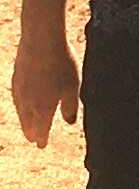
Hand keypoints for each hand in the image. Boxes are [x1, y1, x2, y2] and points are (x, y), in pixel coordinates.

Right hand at [12, 30, 77, 147]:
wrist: (41, 43)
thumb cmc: (62, 65)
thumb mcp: (73, 87)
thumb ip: (70, 107)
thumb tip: (70, 122)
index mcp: (43, 108)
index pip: (41, 130)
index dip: (42, 138)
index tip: (42, 145)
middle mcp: (28, 103)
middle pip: (28, 123)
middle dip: (32, 132)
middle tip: (34, 139)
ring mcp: (19, 91)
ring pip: (21, 112)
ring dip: (24, 121)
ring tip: (27, 126)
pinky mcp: (16, 79)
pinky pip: (17, 99)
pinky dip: (20, 106)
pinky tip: (22, 104)